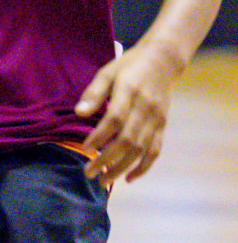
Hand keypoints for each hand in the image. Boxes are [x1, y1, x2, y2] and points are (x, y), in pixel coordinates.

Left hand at [75, 40, 180, 186]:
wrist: (162, 62)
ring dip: (123, 167)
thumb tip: (79, 113)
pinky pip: (155, 151)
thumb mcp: (107, 72)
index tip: (85, 149)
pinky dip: (144, 167)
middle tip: (89, 173)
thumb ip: (94, 93)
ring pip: (142, 150)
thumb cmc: (128, 66)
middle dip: (108, 159)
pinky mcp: (163, 126)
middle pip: (128, 140)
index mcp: (130, 91)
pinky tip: (129, 178)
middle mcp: (146, 108)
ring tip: (104, 179)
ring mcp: (157, 119)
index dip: (100, 136)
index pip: (115, 119)